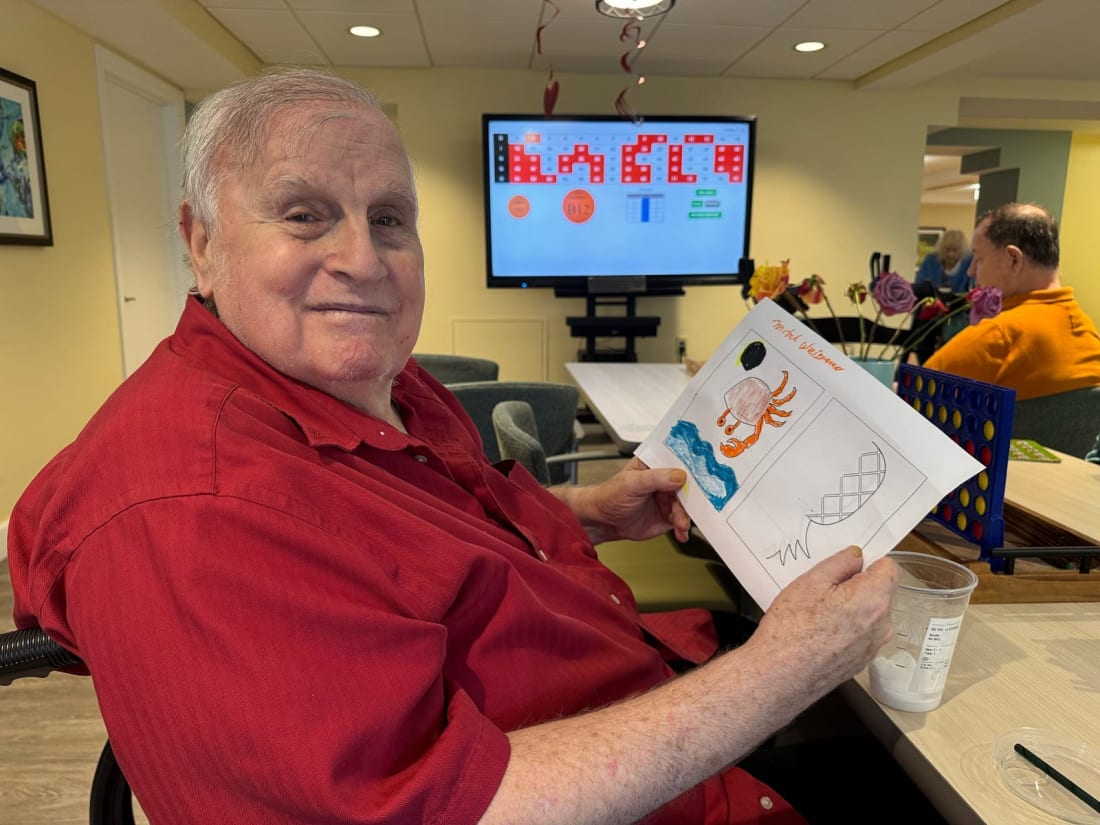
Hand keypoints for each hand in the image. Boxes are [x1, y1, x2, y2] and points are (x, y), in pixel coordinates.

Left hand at [557, 456, 690, 544]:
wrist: (604, 521)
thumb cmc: (611, 496)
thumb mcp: (631, 483)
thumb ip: (655, 478)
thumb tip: (679, 475)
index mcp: (656, 464)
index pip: (678, 459)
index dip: (691, 464)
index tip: (705, 470)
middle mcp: (665, 480)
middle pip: (688, 484)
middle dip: (694, 495)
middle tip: (697, 504)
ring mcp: (668, 498)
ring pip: (687, 505)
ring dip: (686, 516)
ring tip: (680, 525)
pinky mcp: (669, 516)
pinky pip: (682, 521)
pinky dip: (683, 528)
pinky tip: (681, 532)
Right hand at [740, 546, 898, 703]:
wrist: (779, 676)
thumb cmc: (791, 630)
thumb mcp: (810, 583)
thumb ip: (839, 564)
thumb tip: (856, 557)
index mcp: (873, 600)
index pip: (890, 569)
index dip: (870, 562)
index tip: (850, 565)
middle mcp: (882, 625)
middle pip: (880, 593)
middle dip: (857, 587)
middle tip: (823, 590)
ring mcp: (873, 647)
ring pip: (870, 615)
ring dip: (851, 609)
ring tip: (817, 614)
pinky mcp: (862, 662)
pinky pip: (861, 635)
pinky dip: (846, 629)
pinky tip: (819, 633)